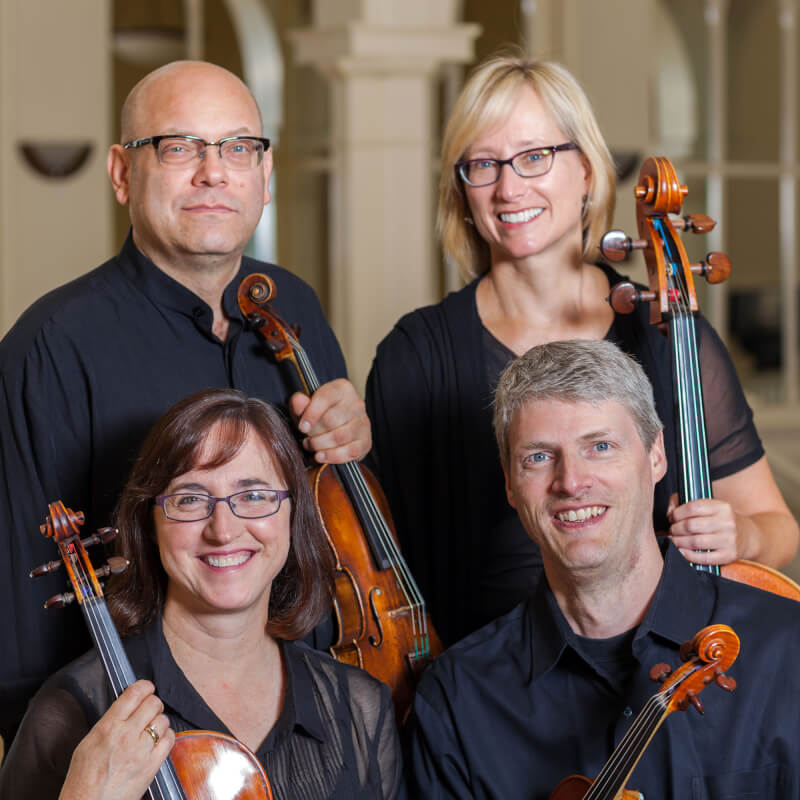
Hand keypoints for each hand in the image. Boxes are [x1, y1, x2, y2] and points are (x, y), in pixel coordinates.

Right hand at [59, 680, 173, 799]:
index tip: (146, 688)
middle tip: (148, 710)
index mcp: (108, 727)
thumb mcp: (88, 742)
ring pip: (163, 720)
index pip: (134, 693)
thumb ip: (110, 722)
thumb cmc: (83, 779)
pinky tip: (157, 741)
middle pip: (153, 703)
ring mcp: (142, 750)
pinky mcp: (152, 765)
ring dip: (159, 721)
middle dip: (152, 704)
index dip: (144, 687)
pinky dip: (166, 736)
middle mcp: (127, 735)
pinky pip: (170, 739)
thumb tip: (127, 707)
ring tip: (150, 728)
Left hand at [289, 378, 370, 463]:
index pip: (325, 398)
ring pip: (340, 437)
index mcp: (342, 389)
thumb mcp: (306, 406)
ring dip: (321, 445)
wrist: (338, 426)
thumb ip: (300, 403)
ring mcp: (363, 423)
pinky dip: (332, 456)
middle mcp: (357, 404)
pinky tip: (321, 456)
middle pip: (332, 420)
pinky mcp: (366, 441)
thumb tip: (298, 401)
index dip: (311, 414)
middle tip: (306, 439)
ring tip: (311, 446)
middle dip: (314, 433)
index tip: (302, 428)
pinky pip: (350, 451)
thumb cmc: (320, 414)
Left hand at [666, 492, 739, 564]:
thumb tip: (670, 511)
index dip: (677, 513)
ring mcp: (729, 540)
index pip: (693, 507)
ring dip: (679, 542)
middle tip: (672, 531)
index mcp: (722, 507)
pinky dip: (688, 556)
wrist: (748, 537)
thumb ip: (686, 504)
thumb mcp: (710, 507)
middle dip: (675, 529)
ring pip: (695, 541)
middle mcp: (727, 523)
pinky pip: (704, 558)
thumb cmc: (721, 521)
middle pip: (691, 525)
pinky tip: (682, 551)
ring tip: (674, 540)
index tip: (672, 518)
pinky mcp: (729, 555)